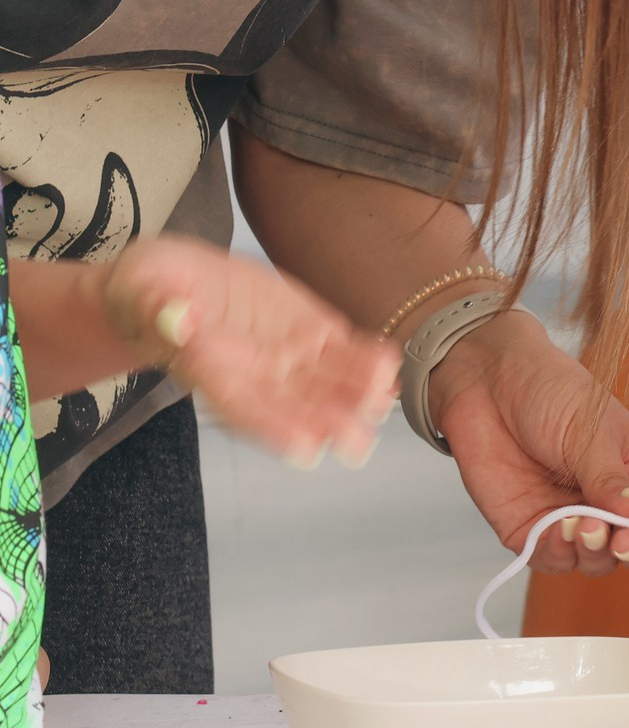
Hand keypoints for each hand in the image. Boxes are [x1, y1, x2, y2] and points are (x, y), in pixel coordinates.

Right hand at [97, 234, 396, 467]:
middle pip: (292, 406)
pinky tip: (389, 364)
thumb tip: (177, 317)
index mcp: (208, 371)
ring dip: (355, 396)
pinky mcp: (308, 329)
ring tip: (382, 399)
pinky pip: (341, 348)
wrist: (175, 280)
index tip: (304, 448)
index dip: (272, 427)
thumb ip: (158, 308)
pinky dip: (364, 358)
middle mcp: (253, 373)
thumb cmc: (147, 293)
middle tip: (357, 441)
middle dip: (326, 424)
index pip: (241, 406)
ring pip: (324, 382)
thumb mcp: (140, 292)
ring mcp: (285, 353)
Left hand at [430, 311, 628, 576]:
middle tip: (622, 540)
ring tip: (581, 524)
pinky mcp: (535, 531)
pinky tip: (555, 528)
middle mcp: (616, 502)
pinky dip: (559, 553)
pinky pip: (555, 560)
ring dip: (596, 553)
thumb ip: (612, 479)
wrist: (489, 385)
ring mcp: (575, 520)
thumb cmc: (551, 393)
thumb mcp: (591, 430)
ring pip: (600, 562)